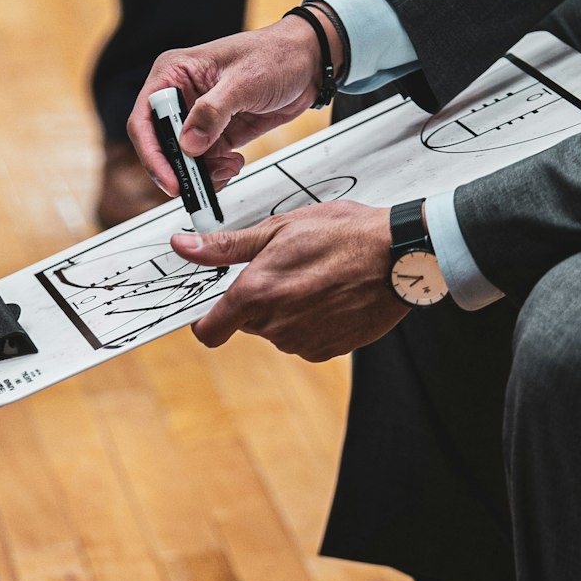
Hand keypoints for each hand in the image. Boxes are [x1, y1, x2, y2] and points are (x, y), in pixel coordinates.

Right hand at [128, 12, 340, 197]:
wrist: (309, 63)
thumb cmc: (276, 55)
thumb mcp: (243, 81)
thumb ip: (213, 112)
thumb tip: (189, 144)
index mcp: (174, 72)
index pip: (145, 117)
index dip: (152, 152)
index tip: (169, 178)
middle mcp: (182, 95)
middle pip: (161, 143)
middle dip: (179, 168)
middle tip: (196, 187)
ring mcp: (200, 116)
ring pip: (185, 158)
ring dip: (202, 172)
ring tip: (226, 169)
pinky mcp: (218, 132)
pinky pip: (206, 161)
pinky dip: (216, 171)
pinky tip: (233, 164)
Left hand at [172, 200, 407, 361]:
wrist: (398, 255)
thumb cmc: (341, 233)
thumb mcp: (279, 229)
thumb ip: (226, 246)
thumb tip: (182, 247)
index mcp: (255, 295)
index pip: (208, 331)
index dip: (208, 319)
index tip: (217, 305)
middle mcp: (275, 326)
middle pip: (247, 324)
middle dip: (258, 301)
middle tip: (287, 269)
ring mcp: (303, 343)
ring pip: (278, 331)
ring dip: (287, 311)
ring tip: (316, 279)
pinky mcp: (329, 351)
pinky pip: (306, 340)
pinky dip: (313, 322)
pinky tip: (333, 296)